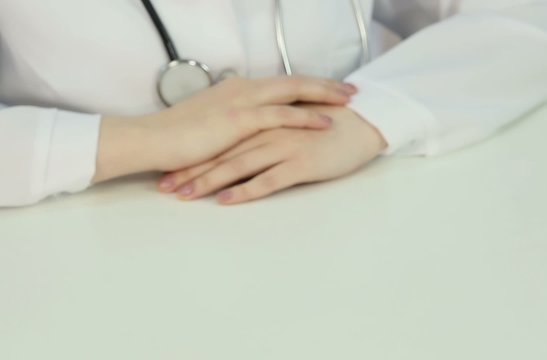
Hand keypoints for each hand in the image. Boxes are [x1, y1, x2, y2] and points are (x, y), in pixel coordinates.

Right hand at [94, 76, 356, 182]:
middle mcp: (244, 89)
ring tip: (348, 100)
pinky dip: (306, 116)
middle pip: (293, 81)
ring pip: (293, 92)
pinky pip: (281, 114)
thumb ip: (231, 122)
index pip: (280, 83)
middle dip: (325, 84)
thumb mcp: (210, 124)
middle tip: (351, 89)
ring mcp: (242, 101)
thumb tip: (245, 128)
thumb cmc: (178, 136)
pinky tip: (326, 121)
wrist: (152, 139)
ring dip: (323, 95)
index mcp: (238, 89)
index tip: (330, 89)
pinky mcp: (239, 118)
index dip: (308, 85)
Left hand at [157, 106, 387, 203]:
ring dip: (209, 181)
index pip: (220, 141)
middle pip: (221, 153)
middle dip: (191, 171)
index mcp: (262, 122)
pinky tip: (226, 200)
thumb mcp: (288, 124)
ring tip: (185, 196)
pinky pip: (267, 179)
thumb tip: (240, 145)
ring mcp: (283, 147)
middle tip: (165, 188)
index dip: (193, 156)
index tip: (168, 170)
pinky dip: (245, 190)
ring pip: (238, 165)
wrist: (361, 123)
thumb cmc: (325, 125)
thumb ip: (263, 131)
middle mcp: (266, 132)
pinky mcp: (300, 163)